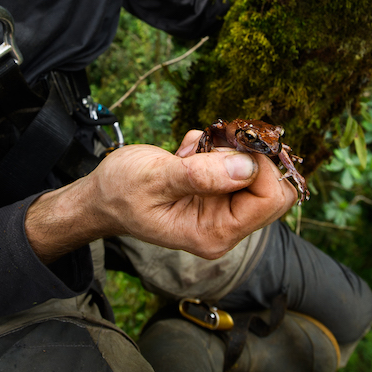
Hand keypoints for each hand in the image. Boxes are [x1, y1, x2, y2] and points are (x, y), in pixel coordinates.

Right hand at [26, 130, 296, 262]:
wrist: (99, 196)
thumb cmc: (120, 192)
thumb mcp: (156, 178)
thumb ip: (202, 175)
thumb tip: (247, 166)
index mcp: (213, 233)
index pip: (268, 200)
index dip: (261, 165)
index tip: (236, 141)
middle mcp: (223, 227)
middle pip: (272, 190)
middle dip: (250, 156)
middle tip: (220, 138)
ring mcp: (220, 211)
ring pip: (255, 173)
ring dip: (229, 150)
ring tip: (193, 149)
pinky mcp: (215, 194)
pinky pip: (235, 164)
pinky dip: (216, 149)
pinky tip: (187, 152)